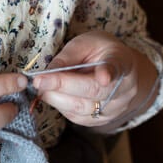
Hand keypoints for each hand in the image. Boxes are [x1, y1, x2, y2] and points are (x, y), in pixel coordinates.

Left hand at [30, 31, 149, 128]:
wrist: (120, 71)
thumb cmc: (100, 53)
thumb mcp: (86, 43)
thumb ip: (68, 56)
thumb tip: (47, 73)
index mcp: (122, 62)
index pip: (116, 68)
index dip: (109, 73)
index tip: (103, 77)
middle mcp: (124, 89)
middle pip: (94, 91)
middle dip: (63, 86)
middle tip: (38, 81)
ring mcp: (115, 108)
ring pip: (83, 108)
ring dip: (56, 98)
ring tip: (41, 86)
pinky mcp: (102, 120)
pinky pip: (77, 117)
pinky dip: (60, 106)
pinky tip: (52, 94)